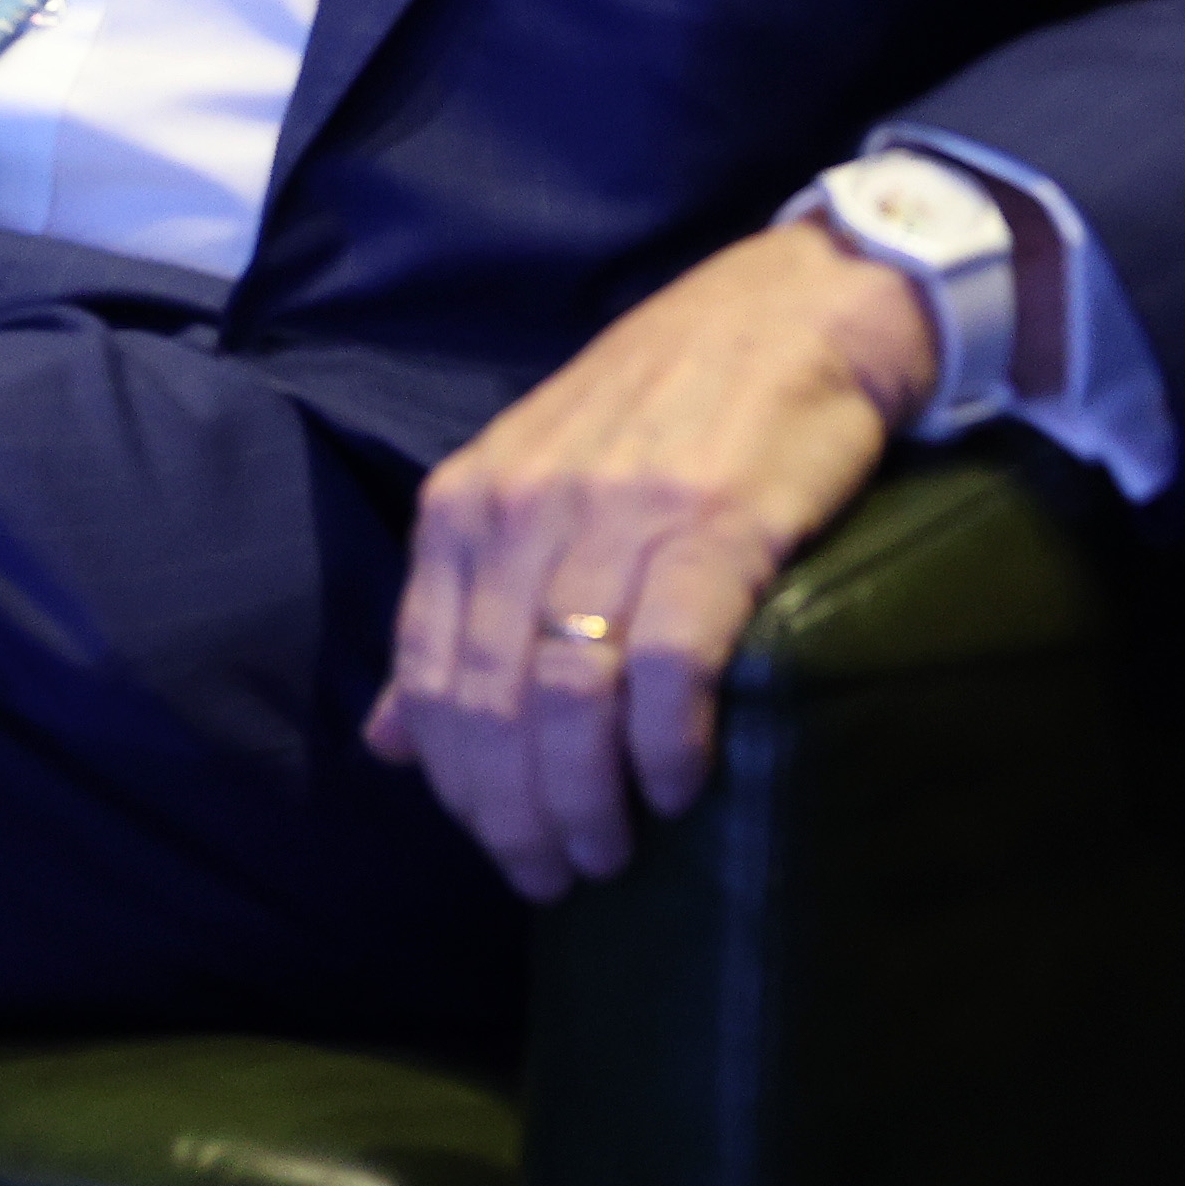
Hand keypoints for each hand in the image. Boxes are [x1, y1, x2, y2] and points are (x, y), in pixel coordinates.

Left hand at [360, 219, 942, 900]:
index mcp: (461, 510)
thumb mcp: (527, 492)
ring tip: (614, 853)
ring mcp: (614, 518)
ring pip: (563, 698)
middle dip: (517, 815)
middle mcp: (519, 514)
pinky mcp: (715, 527)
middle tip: (558, 876)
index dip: (458, 787)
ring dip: (585, 799)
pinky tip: (680, 786)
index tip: (500, 847)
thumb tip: (386, 743)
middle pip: (490, 706)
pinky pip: (665, 663)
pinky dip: (666, 743)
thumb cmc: (664, 410)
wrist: (798, 308)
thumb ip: (456, 613)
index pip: (427, 682)